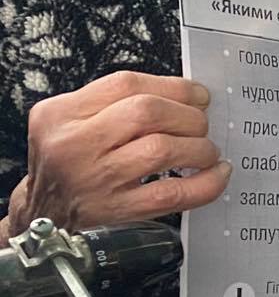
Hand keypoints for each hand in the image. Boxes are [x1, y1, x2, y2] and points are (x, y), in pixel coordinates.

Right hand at [5, 71, 227, 234]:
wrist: (43, 212)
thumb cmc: (66, 161)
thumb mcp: (68, 120)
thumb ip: (114, 102)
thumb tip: (184, 96)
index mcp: (62, 113)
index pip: (126, 84)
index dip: (173, 87)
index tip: (197, 95)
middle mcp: (75, 144)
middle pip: (147, 112)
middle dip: (188, 115)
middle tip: (202, 123)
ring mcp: (96, 179)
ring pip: (162, 150)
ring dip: (199, 147)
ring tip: (207, 149)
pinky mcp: (118, 210)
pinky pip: (172, 194)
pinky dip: (205, 182)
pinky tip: (216, 173)